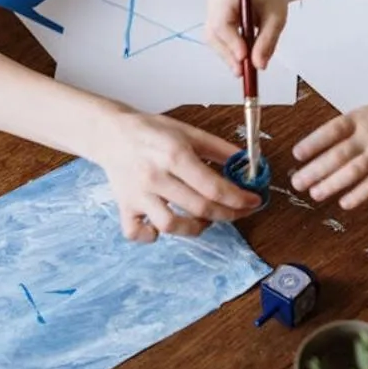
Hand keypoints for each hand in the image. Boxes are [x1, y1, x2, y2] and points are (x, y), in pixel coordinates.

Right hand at [97, 112, 261, 241]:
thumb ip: (220, 149)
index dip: (239, 198)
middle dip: (228, 214)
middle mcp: (155, 177)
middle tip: (240, 211)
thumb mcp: (189, 132)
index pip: (213, 186)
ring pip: (170, 226)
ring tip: (205, 219)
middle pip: (199, 208)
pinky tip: (164, 226)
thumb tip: (249, 163)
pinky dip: (152, 236)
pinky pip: (136, 233)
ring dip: (195, 228)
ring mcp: (138, 194)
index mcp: (174, 154)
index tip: (254, 201)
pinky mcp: (124, 206)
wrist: (113, 133)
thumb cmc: (153, 132)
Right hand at [205, 0, 288, 74]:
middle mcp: (214, 1)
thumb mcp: (276, 18)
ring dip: (228, 57)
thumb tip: (259, 65)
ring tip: (245, 70)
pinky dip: (229, 52)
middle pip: (214, 33)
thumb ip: (267, 41)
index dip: (231, 42)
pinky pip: (217, 41)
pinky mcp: (214, 21)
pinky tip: (241, 61)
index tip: (243, 57)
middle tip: (244, 72)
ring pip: (214, 40)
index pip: (222, 21)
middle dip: (228, 55)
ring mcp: (211, 11)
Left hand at [289, 94, 367, 209]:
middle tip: (297, 182)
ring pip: (352, 171)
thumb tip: (326, 144)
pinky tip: (345, 202)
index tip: (297, 154)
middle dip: (315, 169)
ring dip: (332, 184)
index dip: (312, 143)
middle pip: (337, 154)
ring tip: (315, 194)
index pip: (331, 130)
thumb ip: (352, 127)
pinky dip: (359, 194)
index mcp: (360, 118)